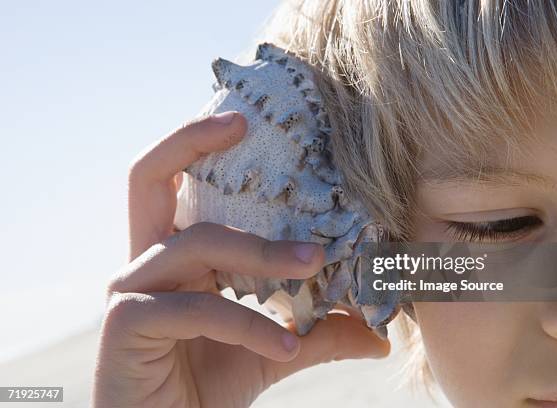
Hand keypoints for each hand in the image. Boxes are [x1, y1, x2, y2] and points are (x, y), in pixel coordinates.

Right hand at [92, 111, 389, 407]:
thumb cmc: (206, 383)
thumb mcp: (273, 351)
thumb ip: (317, 334)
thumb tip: (378, 334)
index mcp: (174, 257)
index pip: (173, 183)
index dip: (197, 143)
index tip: (244, 121)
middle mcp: (145, 262)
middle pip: (146, 177)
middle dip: (189, 140)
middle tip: (242, 124)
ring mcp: (130, 290)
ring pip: (196, 242)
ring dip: (261, 250)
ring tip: (315, 262)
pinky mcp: (126, 325)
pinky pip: (199, 308)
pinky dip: (249, 324)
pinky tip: (287, 344)